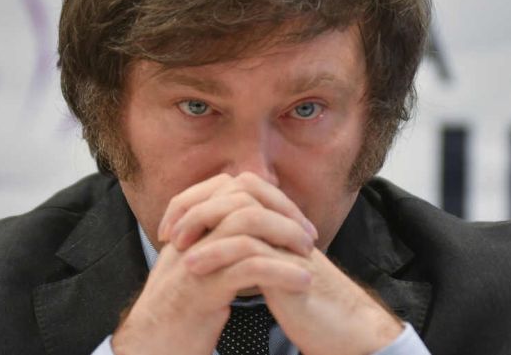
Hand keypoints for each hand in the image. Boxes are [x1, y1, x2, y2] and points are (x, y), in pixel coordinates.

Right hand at [112, 173, 315, 354]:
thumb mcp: (196, 271)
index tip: (295, 221)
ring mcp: (194, 260)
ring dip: (285, 236)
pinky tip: (302, 281)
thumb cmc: (180, 314)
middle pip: (241, 200)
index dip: (268, 199)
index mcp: (188, 228)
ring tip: (308, 256)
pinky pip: (249, 268)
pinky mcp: (202, 290)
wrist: (151, 347)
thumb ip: (215, 245)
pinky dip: (282, 271)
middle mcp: (189, 237)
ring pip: (246, 225)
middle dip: (282, 214)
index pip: (231, 188)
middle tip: (308, 238)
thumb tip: (249, 228)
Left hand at [168, 172, 404, 354]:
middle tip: (170, 232)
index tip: (171, 225)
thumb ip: (246, 245)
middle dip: (195, 205)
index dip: (197, 199)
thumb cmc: (302, 299)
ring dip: (202, 225)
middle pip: (235, 187)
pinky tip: (194, 266)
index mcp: (276, 216)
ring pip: (242, 209)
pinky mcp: (290, 264)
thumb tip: (210, 236)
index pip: (231, 186)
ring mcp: (289, 239)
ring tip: (178, 248)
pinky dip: (216, 252)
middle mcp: (284, 220)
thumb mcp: (268, 265)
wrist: (340, 325)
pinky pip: (250, 245)